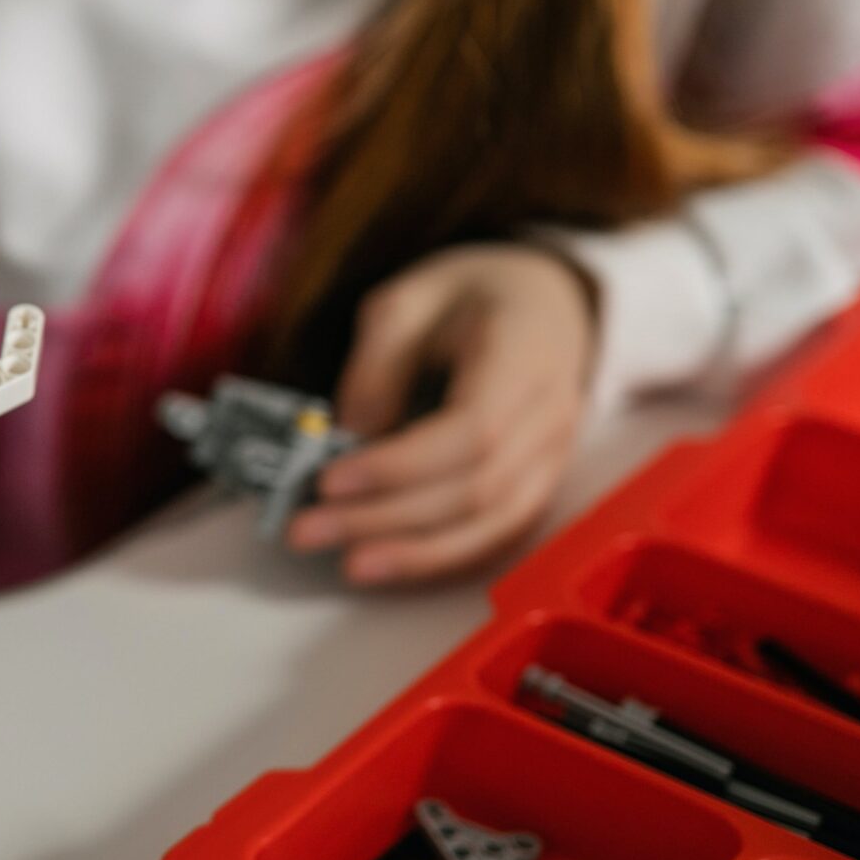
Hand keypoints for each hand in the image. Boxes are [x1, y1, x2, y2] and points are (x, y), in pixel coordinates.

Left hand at [287, 244, 597, 584]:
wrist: (546, 302)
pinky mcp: (538, 485)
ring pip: (490, 525)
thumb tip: (351, 434)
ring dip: (413, 553)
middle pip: (474, 489)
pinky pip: (494, 535)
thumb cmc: (470, 296)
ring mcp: (553, 457)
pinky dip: (440, 555)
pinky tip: (386, 562)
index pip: (470, 431)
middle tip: (306, 530)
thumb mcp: (407, 300)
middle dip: (385, 518)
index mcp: (523, 356)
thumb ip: (377, 363)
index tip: (327, 481)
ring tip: (345, 562)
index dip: (398, 466)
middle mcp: (551, 416)